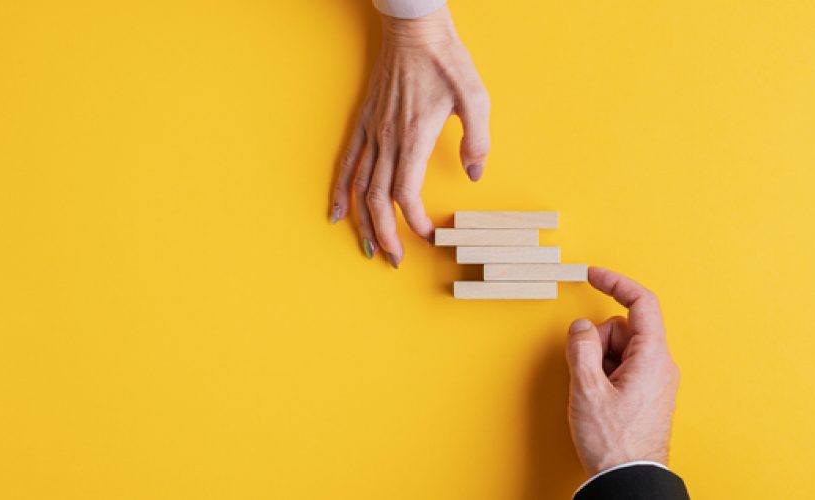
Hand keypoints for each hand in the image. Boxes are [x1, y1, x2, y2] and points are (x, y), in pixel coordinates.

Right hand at [331, 6, 489, 267]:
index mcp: (413, 136)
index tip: (427, 235)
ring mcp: (372, 131)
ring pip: (359, 186)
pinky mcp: (364, 122)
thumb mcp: (476, 97)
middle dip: (385, 233)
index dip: (414, 220)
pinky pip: (346, 162)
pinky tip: (336, 212)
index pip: (406, 192)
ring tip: (368, 247)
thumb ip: (478, 141)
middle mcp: (387, 139)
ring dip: (362, 220)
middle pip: (378, 198)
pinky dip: (340, 189)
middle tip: (394, 260)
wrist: (414, 30)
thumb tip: (474, 175)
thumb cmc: (446, 61)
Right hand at [566, 267, 680, 475]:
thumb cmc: (614, 441)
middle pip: (624, 328)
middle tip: (585, 370)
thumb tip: (581, 328)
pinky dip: (606, 374)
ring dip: (599, 360)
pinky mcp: (649, 394)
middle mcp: (661, 365)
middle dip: (598, 339)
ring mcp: (656, 380)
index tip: (593, 275)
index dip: (616, 282)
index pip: (641, 302)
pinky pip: (624, 368)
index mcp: (653, 356)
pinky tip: (598, 399)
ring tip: (593, 393)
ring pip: (621, 349)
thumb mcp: (587, 389)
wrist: (629, 479)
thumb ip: (581, 348)